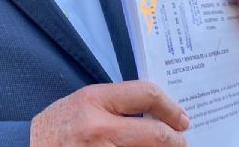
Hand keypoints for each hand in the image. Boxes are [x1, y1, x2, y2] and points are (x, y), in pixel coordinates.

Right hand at [31, 81, 187, 145]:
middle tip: (180, 142)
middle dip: (175, 141)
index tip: (181, 118)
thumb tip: (158, 113)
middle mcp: (98, 129)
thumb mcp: (83, 103)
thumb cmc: (57, 127)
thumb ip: (117, 105)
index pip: (147, 95)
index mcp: (94, 101)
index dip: (171, 107)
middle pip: (156, 135)